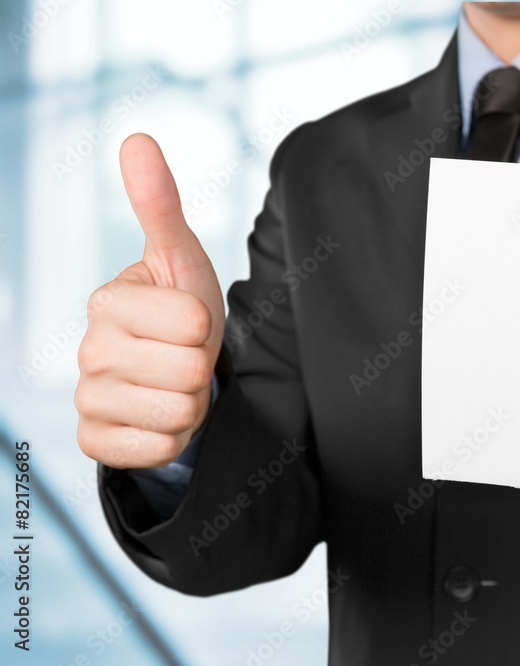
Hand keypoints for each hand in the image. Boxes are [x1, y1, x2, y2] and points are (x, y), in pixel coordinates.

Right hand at [75, 134, 225, 468]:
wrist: (174, 374)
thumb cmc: (180, 313)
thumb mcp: (180, 258)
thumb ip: (160, 205)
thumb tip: (138, 139)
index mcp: (106, 302)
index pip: (194, 320)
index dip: (207, 325)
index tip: (190, 323)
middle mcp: (87, 351)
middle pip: (189, 368)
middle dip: (202, 367)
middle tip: (186, 358)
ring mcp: (87, 399)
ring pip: (178, 411)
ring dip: (192, 402)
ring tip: (176, 386)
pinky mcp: (94, 441)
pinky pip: (157, 448)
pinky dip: (173, 437)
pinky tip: (159, 417)